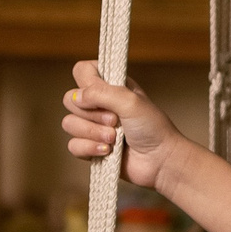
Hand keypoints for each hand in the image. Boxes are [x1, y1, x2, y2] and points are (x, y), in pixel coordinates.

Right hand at [61, 60, 188, 190]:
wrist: (160, 160)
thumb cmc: (153, 128)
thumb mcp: (131, 101)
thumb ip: (102, 93)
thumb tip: (77, 97)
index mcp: (111, 86)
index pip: (83, 71)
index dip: (87, 82)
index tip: (102, 93)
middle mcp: (100, 104)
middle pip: (70, 99)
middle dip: (92, 113)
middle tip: (115, 121)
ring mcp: (94, 126)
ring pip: (69, 124)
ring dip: (93, 132)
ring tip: (114, 138)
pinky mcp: (91, 148)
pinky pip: (73, 145)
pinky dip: (90, 148)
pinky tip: (108, 151)